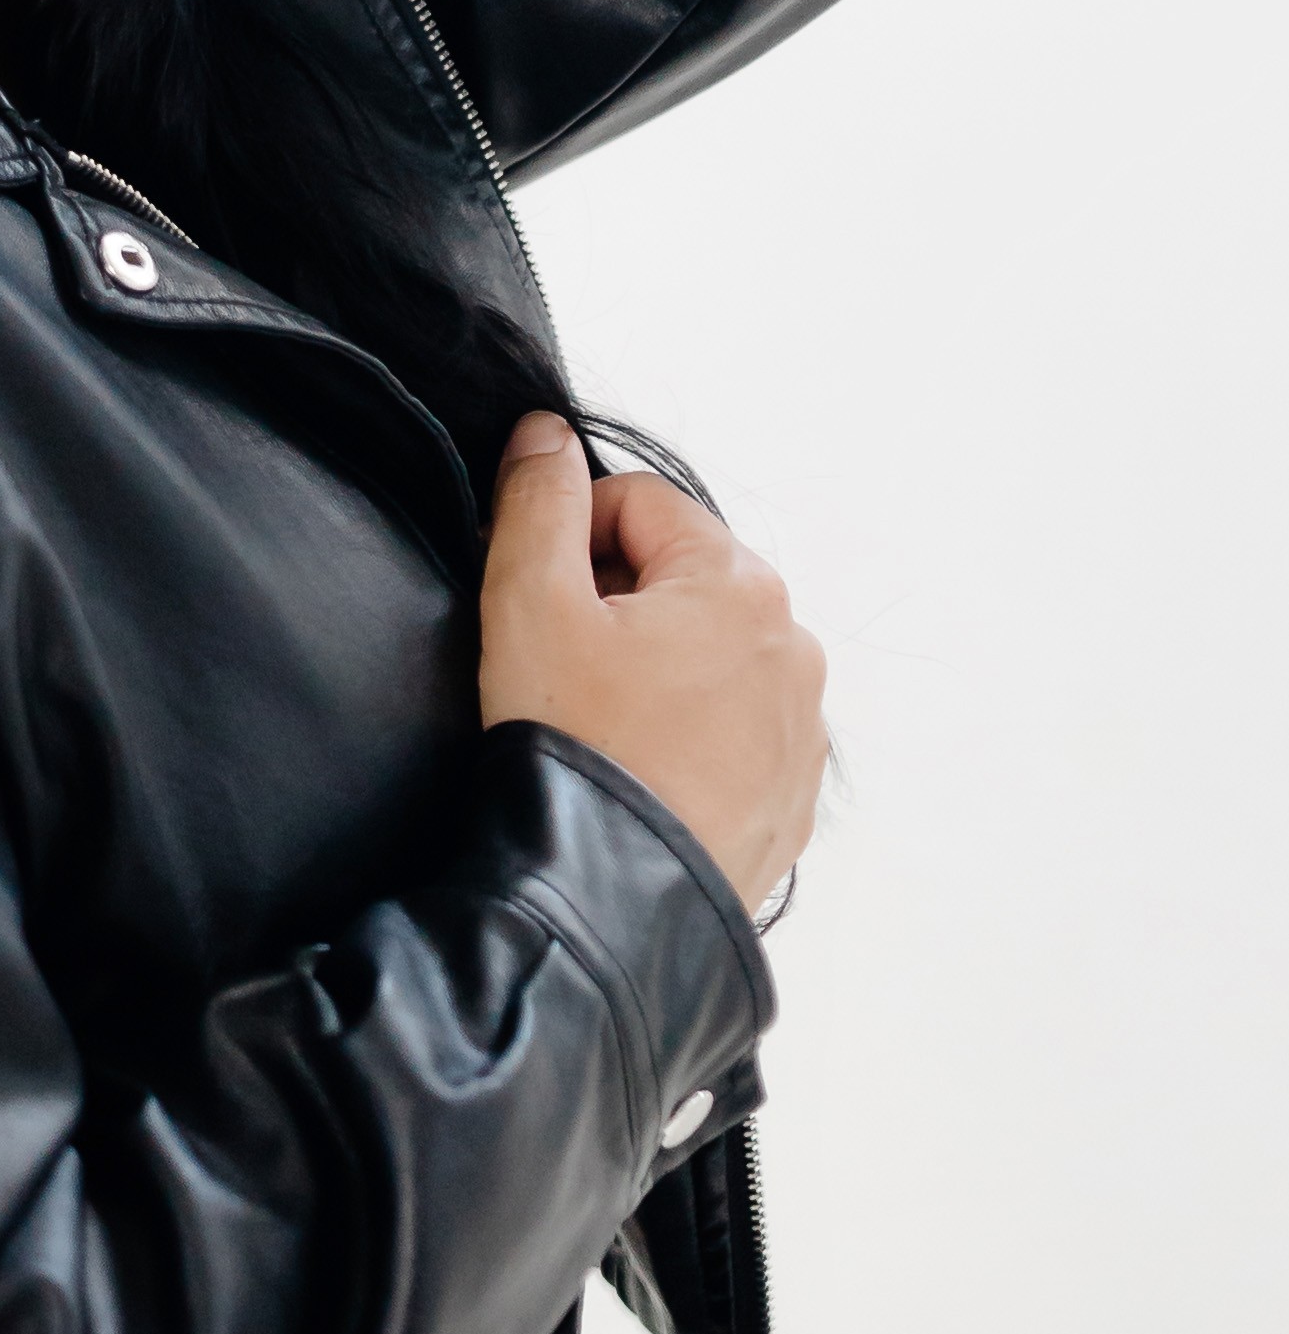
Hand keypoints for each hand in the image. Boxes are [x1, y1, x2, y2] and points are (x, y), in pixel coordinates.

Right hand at [478, 413, 825, 915]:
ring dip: (655, 663)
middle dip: (617, 600)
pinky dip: (688, 728)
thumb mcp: (529, 602)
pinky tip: (637, 762)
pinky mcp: (795, 792)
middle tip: (559, 661)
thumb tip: (546, 433)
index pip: (639, 506)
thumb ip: (537, 501)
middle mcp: (794, 645)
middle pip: (683, 577)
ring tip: (599, 719)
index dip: (568, 535)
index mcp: (739, 583)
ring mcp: (803, 725)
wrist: (612, 900)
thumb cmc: (575, 746)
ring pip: (712, 653)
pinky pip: (736, 726)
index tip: (531, 593)